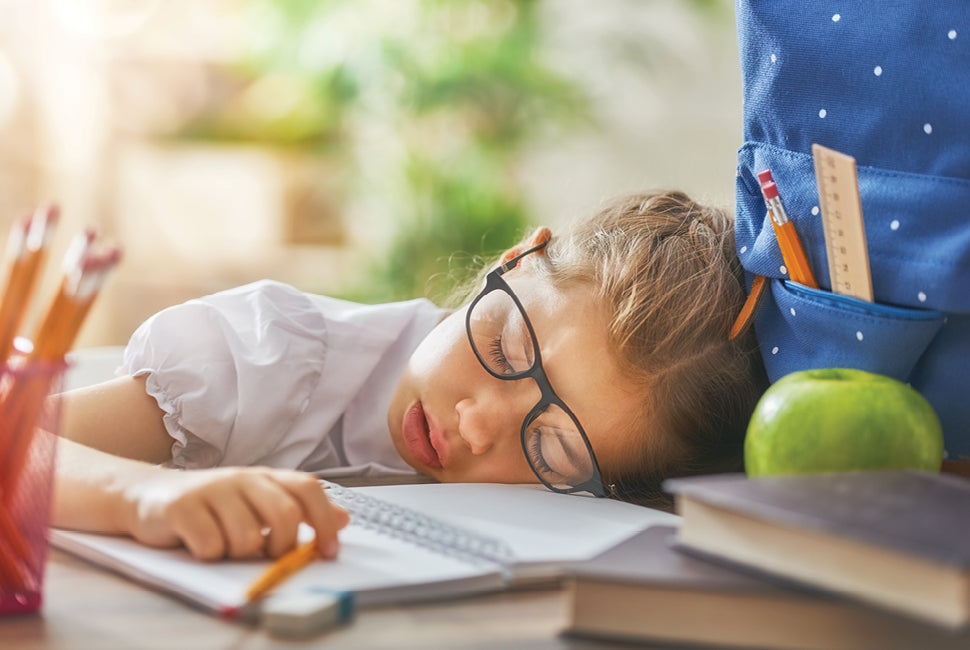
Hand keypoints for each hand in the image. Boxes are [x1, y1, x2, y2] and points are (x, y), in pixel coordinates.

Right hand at [121, 466, 349, 560]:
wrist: (146, 495)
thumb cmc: (210, 506)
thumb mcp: (257, 503)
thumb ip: (298, 509)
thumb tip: (344, 518)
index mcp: (265, 477)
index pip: (308, 489)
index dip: (324, 521)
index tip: (329, 551)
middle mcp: (242, 478)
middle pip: (285, 514)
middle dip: (282, 545)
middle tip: (268, 554)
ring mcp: (212, 490)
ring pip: (247, 538)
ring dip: (238, 553)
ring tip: (224, 543)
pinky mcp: (182, 507)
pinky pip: (211, 547)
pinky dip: (208, 555)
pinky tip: (199, 544)